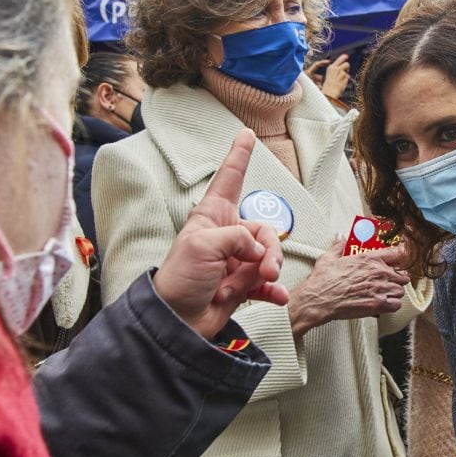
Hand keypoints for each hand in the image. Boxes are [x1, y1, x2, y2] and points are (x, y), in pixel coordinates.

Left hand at [155, 129, 288, 338]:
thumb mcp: (204, 245)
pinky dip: (274, 291)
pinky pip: (268, 284)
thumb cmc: (180, 279)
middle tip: (264, 268)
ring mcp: (235, 262)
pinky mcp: (241, 285)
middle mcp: (226, 236)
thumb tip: (259, 251)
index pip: (228, 180)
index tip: (245, 135)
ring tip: (260, 283)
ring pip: (269, 258)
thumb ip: (238, 237)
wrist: (177, 321)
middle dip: (269, 249)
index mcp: (212, 217)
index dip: (238, 157)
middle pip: (264, 230)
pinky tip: (278, 296)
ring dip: (269, 272)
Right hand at [288, 238, 409, 338]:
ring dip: (394, 293)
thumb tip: (341, 237)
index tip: (402, 258)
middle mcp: (378, 272)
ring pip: (400, 291)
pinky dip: (392, 306)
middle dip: (397, 279)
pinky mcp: (378, 304)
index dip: (402, 256)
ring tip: (385, 295)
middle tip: (389, 282)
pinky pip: (396, 305)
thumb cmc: (323, 280)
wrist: (319, 299)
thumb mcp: (329, 257)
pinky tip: (384, 305)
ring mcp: (380, 289)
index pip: (397, 253)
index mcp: (369, 258)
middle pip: (401, 275)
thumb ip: (339, 246)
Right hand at [306, 54, 350, 99]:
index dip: (344, 57)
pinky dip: (346, 80)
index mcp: (331, 67)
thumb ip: (336, 68)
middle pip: (346, 64)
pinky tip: (341, 83)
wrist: (329, 93)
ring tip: (341, 79)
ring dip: (346, 74)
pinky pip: (348, 77)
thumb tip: (343, 63)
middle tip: (344, 71)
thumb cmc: (329, 86)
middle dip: (347, 67)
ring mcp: (341, 73)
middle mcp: (336, 69)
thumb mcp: (330, 74)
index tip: (346, 56)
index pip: (340, 59)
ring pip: (348, 71)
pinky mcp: (345, 77)